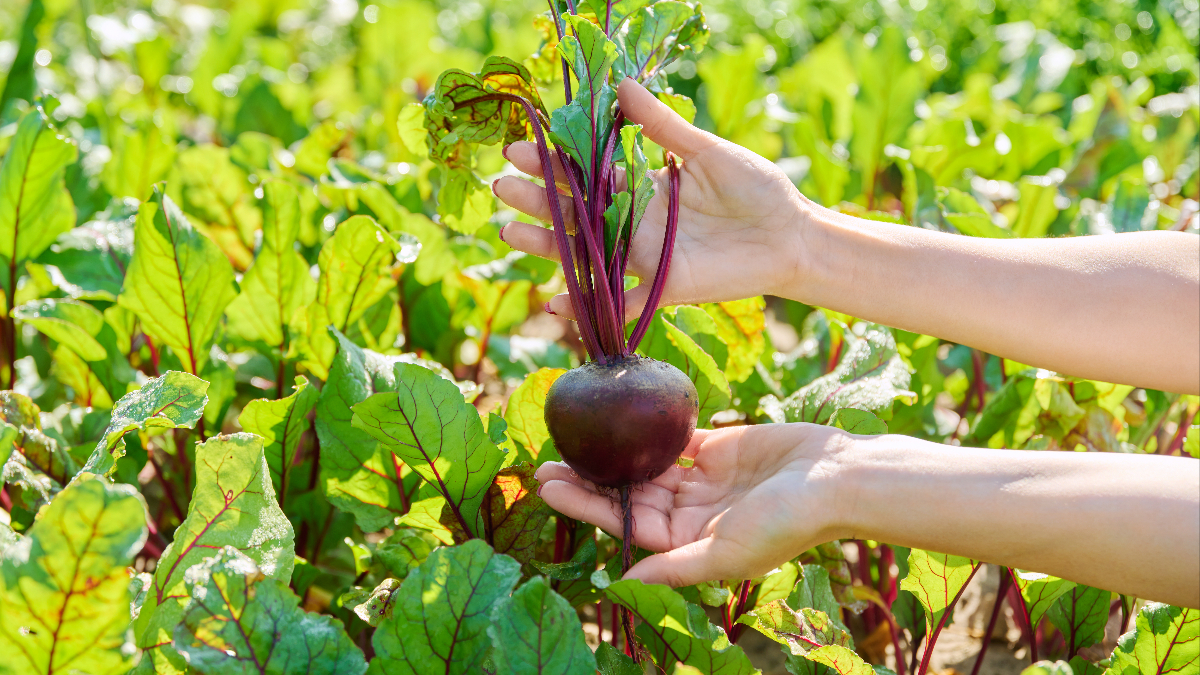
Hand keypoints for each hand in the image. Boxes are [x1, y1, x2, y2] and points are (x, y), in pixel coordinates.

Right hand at [495, 78, 809, 319]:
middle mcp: (632, 222)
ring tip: (509, 232)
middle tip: (503, 185)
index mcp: (639, 186)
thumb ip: (662, 125)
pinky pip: (618, 302)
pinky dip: (589, 306)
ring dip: (546, 245)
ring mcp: (642, 257)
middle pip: (573, 212)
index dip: (552, 161)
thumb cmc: (754, 188)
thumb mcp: (706, 151)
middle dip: (536, 199)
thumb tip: (622, 85)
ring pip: (584, 253)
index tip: (520, 147)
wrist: (789, 233)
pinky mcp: (661, 287)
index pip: (585, 173)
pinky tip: (554, 306)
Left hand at [534, 423, 850, 586]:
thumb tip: (621, 580)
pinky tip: (617, 416)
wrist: (836, 479)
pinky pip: (673, 437)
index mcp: (689, 544)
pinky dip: (647, 429)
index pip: (626, 524)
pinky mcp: (717, 447)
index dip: (586, 505)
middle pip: (628, 494)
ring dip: (610, 453)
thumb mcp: (726, 554)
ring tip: (571, 436)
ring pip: (644, 465)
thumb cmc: (787, 523)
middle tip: (544, 462)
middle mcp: (690, 514)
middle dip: (588, 479)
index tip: (549, 486)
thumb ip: (673, 566)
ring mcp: (702, 479)